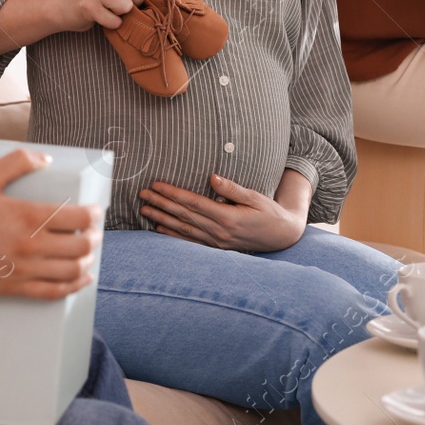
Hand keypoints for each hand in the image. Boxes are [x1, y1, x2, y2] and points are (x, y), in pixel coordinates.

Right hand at [0, 149, 102, 299]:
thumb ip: (16, 162)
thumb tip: (44, 158)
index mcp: (27, 217)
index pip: (77, 218)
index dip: (93, 214)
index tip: (96, 211)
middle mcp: (30, 246)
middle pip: (80, 245)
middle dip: (93, 237)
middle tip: (94, 230)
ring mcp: (24, 270)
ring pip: (71, 270)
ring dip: (86, 261)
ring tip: (88, 252)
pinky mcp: (15, 288)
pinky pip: (54, 292)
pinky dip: (74, 286)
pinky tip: (82, 279)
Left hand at [139, 174, 305, 252]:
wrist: (281, 236)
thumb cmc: (269, 212)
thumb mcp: (255, 197)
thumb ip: (232, 188)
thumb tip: (212, 178)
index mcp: (227, 217)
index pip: (193, 203)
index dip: (173, 194)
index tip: (156, 185)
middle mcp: (218, 232)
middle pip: (183, 215)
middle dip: (161, 204)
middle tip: (143, 194)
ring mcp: (216, 242)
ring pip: (182, 229)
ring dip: (162, 218)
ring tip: (145, 210)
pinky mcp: (216, 247)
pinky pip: (190, 241)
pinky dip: (173, 235)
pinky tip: (159, 229)